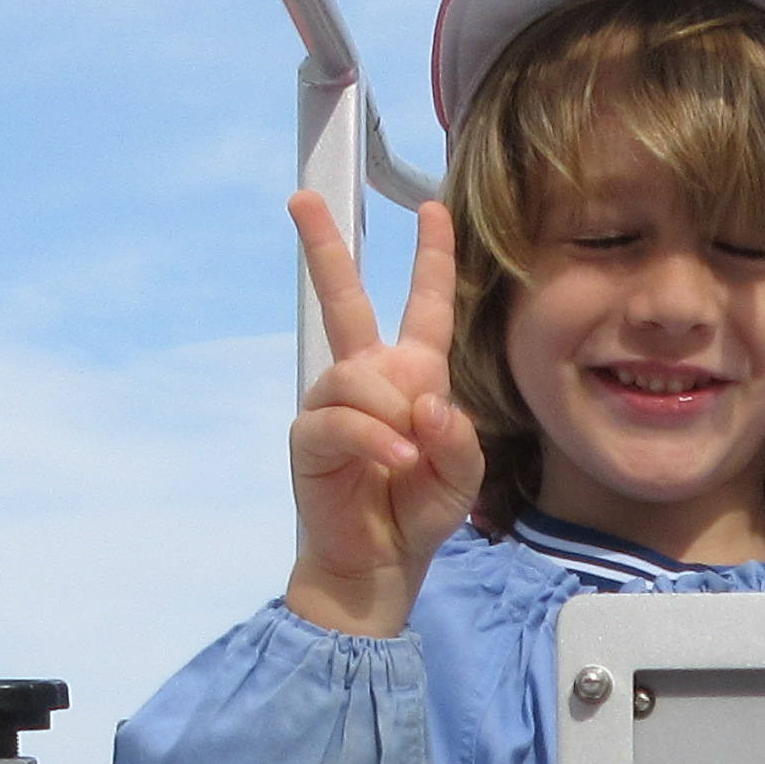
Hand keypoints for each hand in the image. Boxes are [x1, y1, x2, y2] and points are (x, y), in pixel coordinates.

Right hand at [283, 191, 482, 637]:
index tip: (430, 208)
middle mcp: (369, 377)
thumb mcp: (463, 475)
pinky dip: (376, 442)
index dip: (432, 257)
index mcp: (412, 373)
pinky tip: (396, 463)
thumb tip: (424, 404)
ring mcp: (335, 403)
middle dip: (326, 247)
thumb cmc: (420, 510)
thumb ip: (457, 438)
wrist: (380, 562)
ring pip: (359, 375)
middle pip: (346, 300)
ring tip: (408, 458)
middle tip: (301, 201)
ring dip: (391, 416)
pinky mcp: (311, 436)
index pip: (425, 305)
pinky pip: (343, 420)